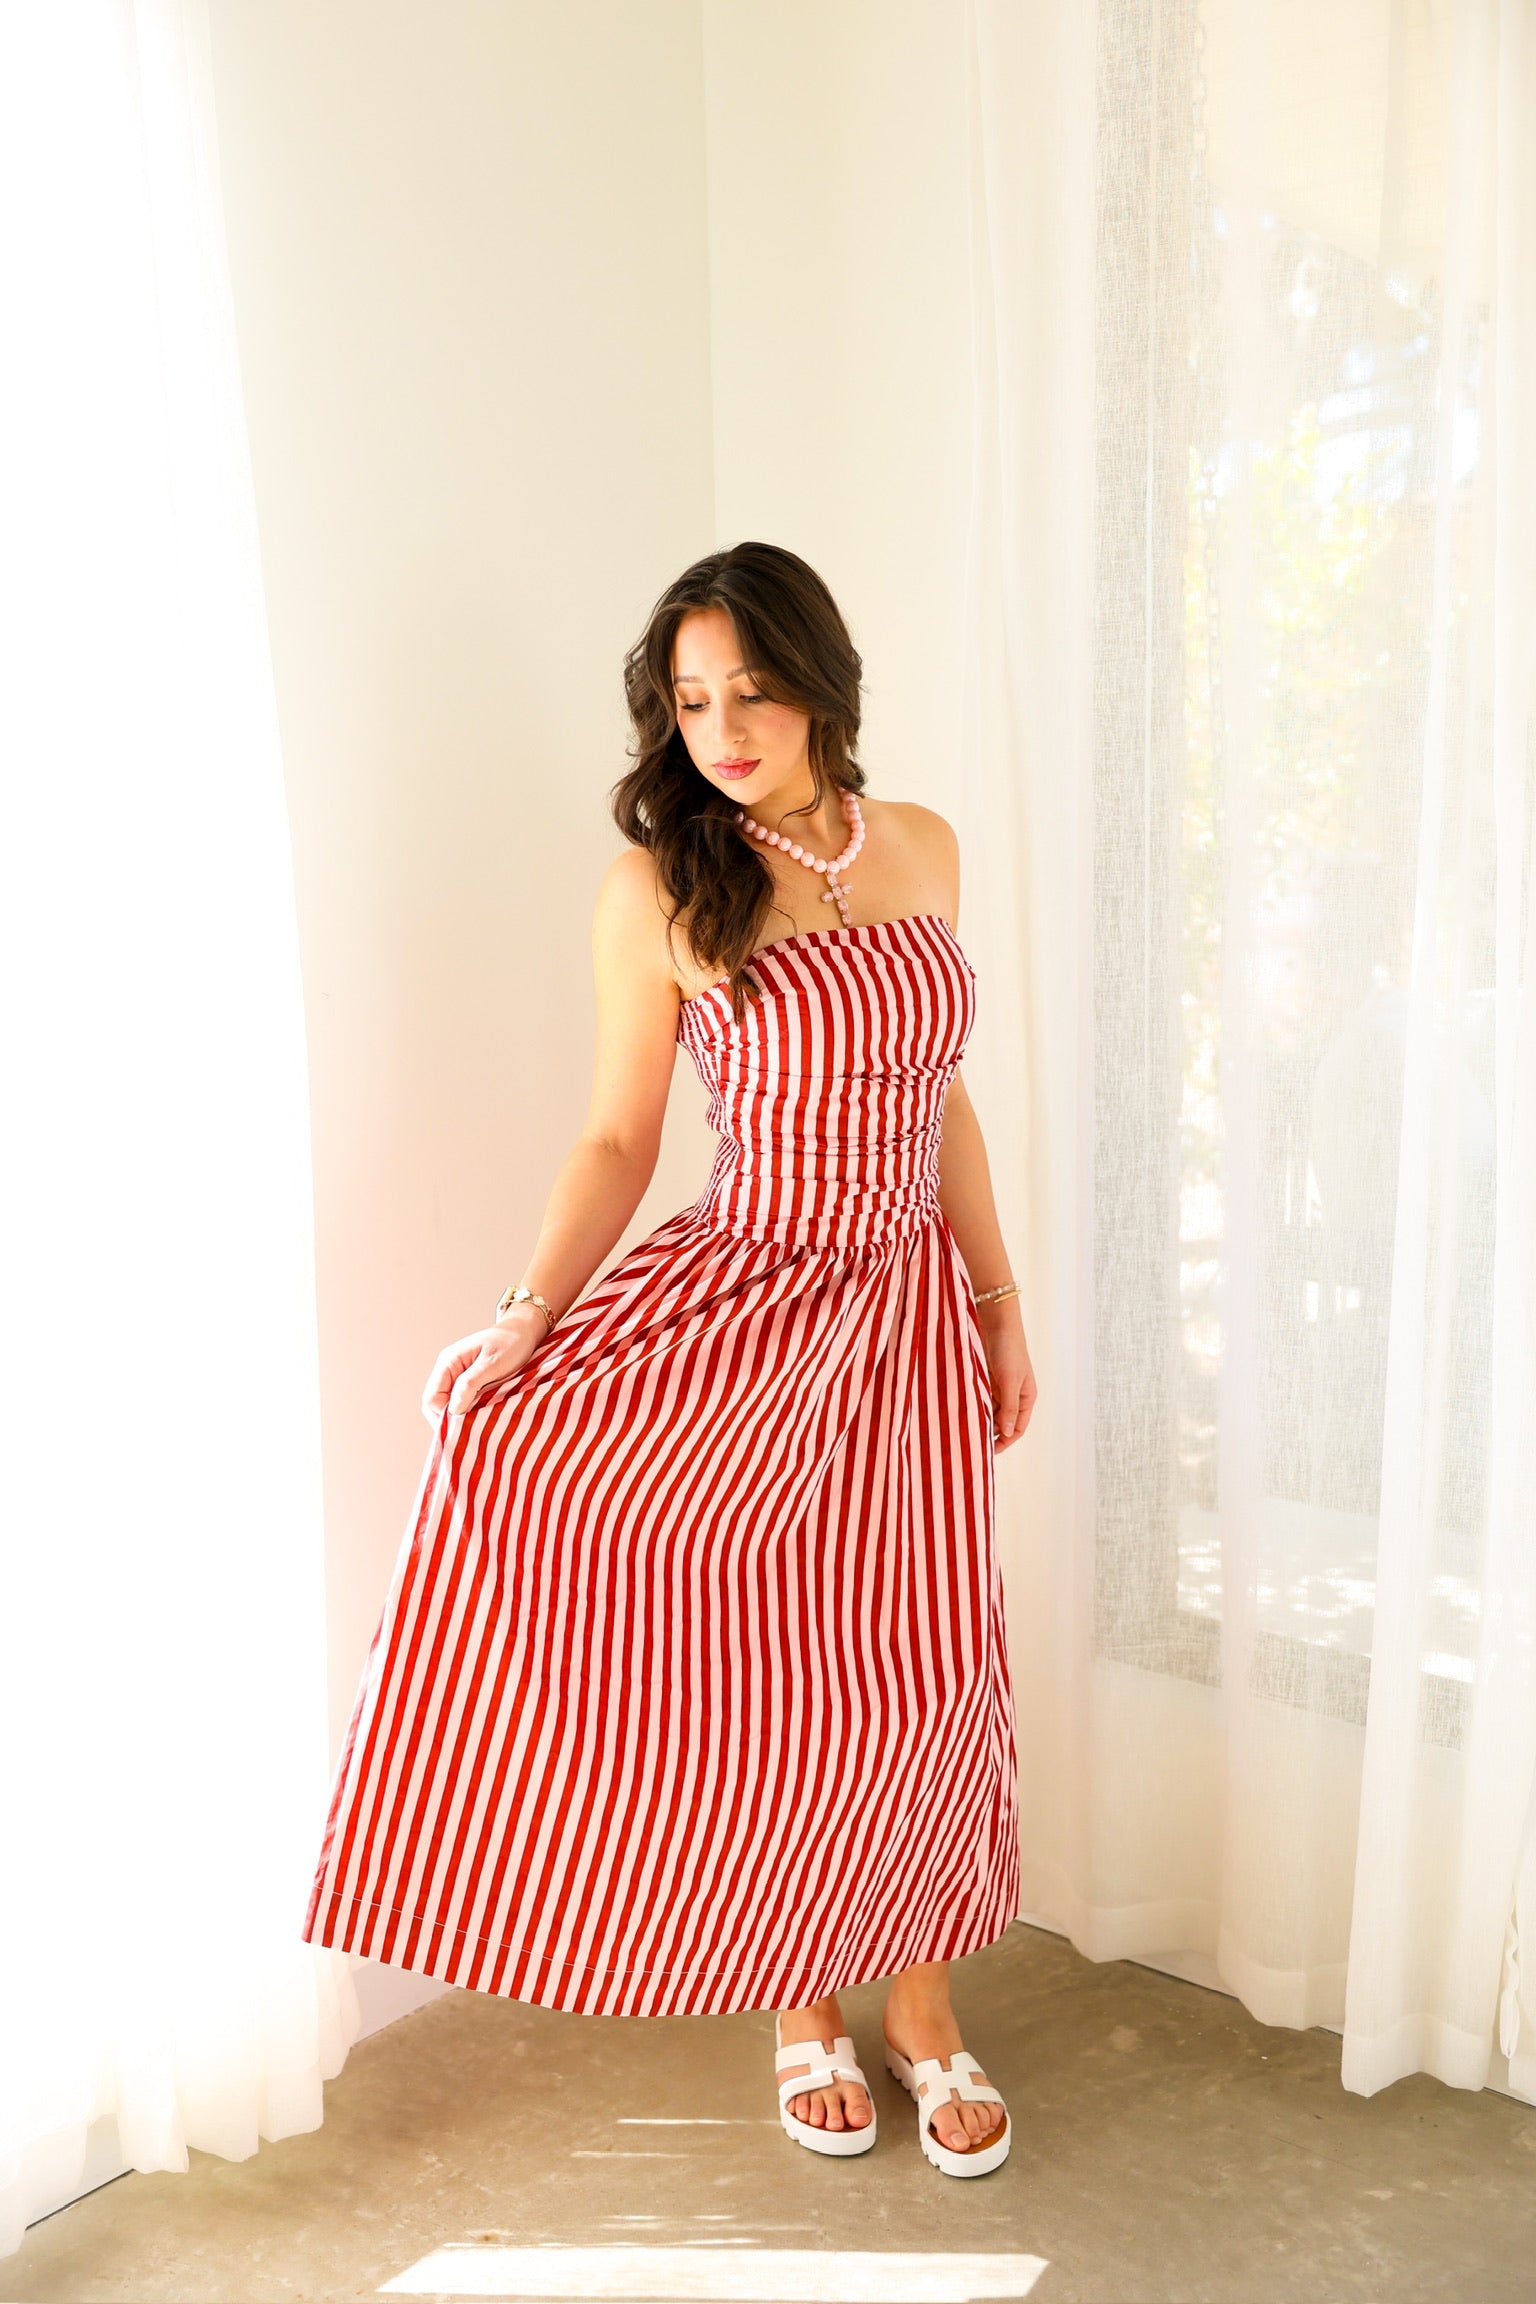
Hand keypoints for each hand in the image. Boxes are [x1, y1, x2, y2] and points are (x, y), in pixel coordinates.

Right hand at [422, 1308, 547, 1421]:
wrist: (525, 1332)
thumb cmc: (511, 1343)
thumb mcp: (492, 1363)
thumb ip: (470, 1384)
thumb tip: (453, 1410)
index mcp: (448, 1362)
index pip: (432, 1399)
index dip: (444, 1417)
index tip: (465, 1427)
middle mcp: (448, 1371)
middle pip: (435, 1405)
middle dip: (450, 1420)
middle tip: (472, 1430)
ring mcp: (458, 1378)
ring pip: (448, 1406)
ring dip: (460, 1417)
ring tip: (478, 1424)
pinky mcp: (470, 1384)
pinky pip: (462, 1403)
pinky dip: (469, 1413)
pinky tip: (482, 1417)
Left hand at [976, 1297, 1035, 1451]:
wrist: (996, 1320)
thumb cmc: (1008, 1349)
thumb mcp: (1010, 1381)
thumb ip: (1009, 1408)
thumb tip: (1005, 1433)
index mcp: (1027, 1397)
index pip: (1017, 1428)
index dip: (1004, 1441)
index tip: (988, 1452)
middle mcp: (1015, 1394)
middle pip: (1003, 1421)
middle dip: (990, 1432)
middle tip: (973, 1443)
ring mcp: (1000, 1386)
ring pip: (990, 1410)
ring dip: (980, 1419)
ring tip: (966, 1429)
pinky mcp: (987, 1378)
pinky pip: (981, 1398)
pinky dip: (974, 1406)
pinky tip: (963, 1412)